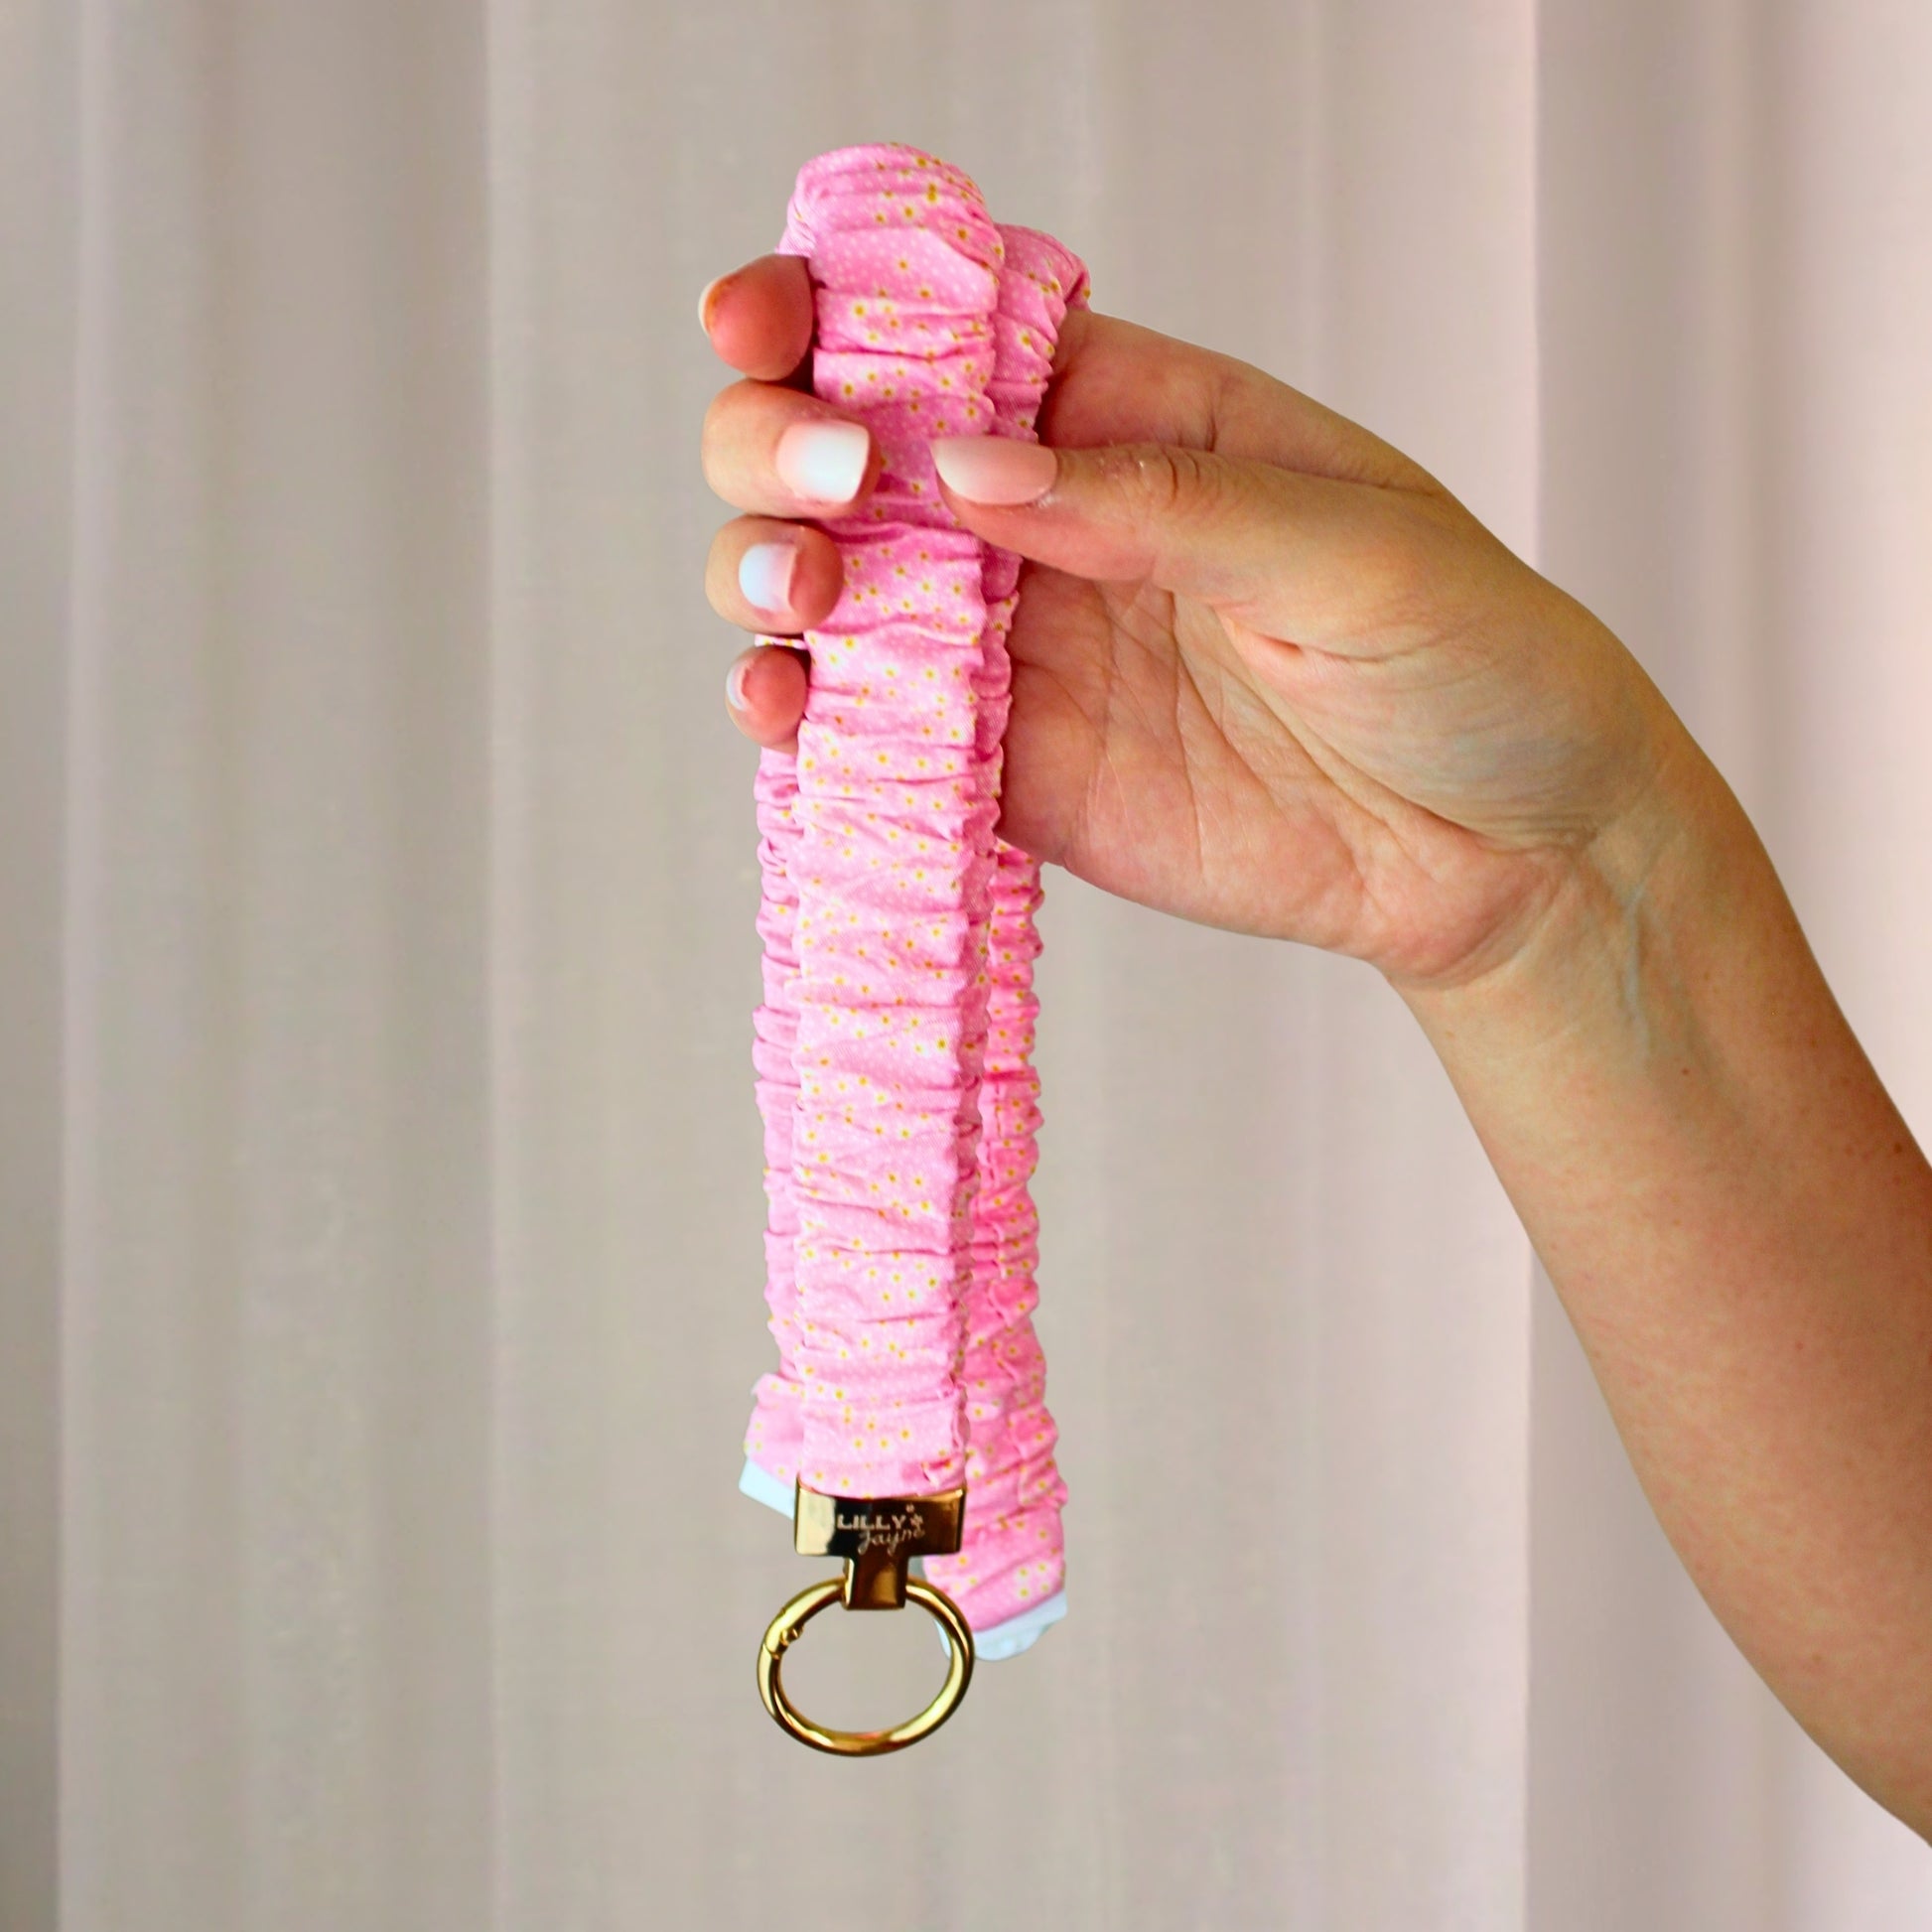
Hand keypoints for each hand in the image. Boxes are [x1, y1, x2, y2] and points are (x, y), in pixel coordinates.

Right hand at [700, 254, 1694, 991]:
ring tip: (803, 602)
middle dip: (777, 447)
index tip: (766, 327)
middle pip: (841, 449)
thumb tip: (967, 469)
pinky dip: (797, 722)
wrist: (1505, 852)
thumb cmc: (1467, 658)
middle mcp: (1040, 523)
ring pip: (823, 590)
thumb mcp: (1346, 545)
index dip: (827, 311)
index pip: (940, 332)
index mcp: (1124, 414)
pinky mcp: (1005, 776)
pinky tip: (788, 713)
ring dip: (762, 576)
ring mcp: (1010, 654)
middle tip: (831, 487)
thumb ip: (1158, 502)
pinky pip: (865, 740)